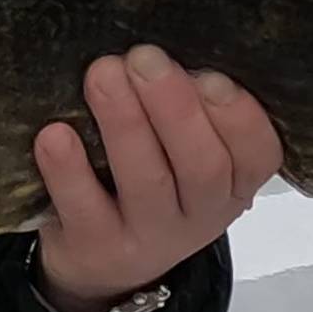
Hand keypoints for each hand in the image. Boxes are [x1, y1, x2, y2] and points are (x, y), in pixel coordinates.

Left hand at [31, 44, 282, 311]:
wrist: (98, 260)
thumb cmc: (147, 178)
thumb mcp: (181, 149)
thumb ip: (186, 106)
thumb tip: (156, 52)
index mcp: (233, 182)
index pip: (258, 153)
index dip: (239, 117)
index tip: (211, 77)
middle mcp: (200, 214)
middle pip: (203, 167)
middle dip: (175, 108)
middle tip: (144, 58)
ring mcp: (149, 238)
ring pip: (147, 183)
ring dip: (125, 124)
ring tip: (102, 74)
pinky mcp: (96, 249)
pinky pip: (85, 209)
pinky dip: (69, 170)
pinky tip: (54, 134)